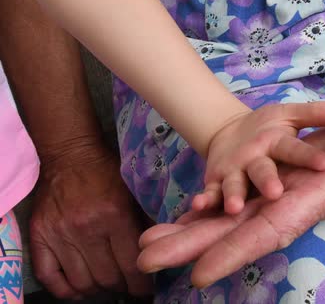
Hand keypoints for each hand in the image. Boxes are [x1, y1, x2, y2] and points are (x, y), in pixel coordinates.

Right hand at [29, 146, 152, 298]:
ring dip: (97, 289)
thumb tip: (162, 248)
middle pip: (108, 277)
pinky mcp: (40, 236)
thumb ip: (145, 221)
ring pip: (82, 281)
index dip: (141, 284)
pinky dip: (65, 290)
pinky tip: (79, 288)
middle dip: (122, 287)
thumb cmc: (107, 174)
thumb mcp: (134, 192)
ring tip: (107, 284)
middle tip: (127, 285)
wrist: (70, 156)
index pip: (131, 264)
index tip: (146, 289)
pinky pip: (49, 276)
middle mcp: (86, 228)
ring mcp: (60, 234)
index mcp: (115, 216)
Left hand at [137, 84, 324, 286]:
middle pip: (241, 231)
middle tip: (146, 260)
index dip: (238, 250)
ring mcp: (287, 189)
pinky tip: (181, 219)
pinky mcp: (280, 178)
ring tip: (149, 245)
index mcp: (321, 191)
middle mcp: (298, 198)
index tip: (198, 273)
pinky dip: (209, 211)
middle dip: (195, 248)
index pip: (276, 227)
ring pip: (234, 218)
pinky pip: (240, 199)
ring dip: (192, 233)